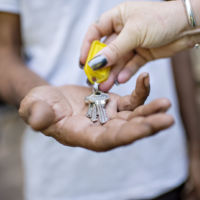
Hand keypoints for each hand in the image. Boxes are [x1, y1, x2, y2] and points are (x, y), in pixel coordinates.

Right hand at [19, 73, 172, 151]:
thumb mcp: (35, 108)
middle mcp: (101, 129)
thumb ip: (37, 115)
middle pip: (127, 130)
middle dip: (147, 125)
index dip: (126, 135)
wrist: (51, 98)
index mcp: (84, 135)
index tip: (145, 128)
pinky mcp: (112, 103)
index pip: (107, 140)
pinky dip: (139, 91)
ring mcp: (109, 116)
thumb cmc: (41, 105)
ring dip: (150, 110)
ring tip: (165, 103)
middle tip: (166, 119)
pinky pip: (130, 100)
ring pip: (133, 116)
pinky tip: (146, 78)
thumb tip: (39, 119)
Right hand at [80, 0, 199, 90]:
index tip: (83, 61)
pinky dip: (126, 72)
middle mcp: (123, 31)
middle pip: (106, 50)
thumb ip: (114, 49)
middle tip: (93, 78)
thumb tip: (96, 62)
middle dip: (100, 65)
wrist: (187, 27)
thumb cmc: (162, 19)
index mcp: (117, 18)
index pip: (96, 32)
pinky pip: (130, 65)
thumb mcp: (134, 33)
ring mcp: (132, 44)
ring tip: (105, 85)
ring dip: (112, 72)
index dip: (87, 46)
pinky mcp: (141, 55)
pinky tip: (121, 79)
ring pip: (118, 60)